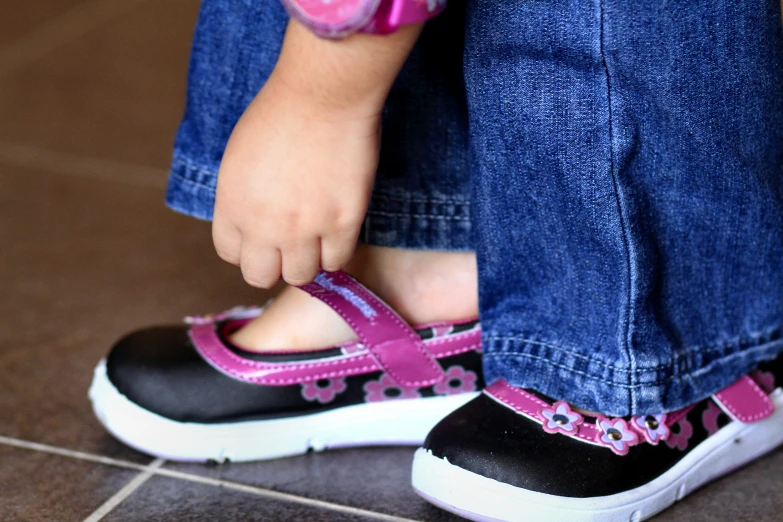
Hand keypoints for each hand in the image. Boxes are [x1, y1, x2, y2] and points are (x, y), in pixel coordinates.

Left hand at [212, 74, 380, 287]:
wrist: (323, 95)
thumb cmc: (281, 113)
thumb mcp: (239, 158)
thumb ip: (241, 197)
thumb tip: (253, 225)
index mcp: (231, 204)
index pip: (230, 253)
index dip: (249, 247)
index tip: (265, 235)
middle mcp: (262, 224)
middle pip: (259, 275)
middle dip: (273, 262)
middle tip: (290, 243)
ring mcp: (304, 228)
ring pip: (300, 276)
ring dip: (307, 260)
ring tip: (317, 235)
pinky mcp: (342, 223)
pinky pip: (337, 261)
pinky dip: (337, 249)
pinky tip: (338, 225)